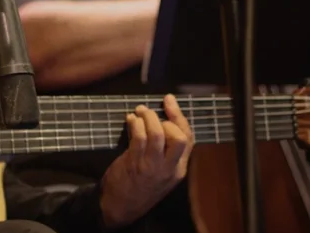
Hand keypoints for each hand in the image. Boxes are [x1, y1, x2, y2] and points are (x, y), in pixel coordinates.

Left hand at [99, 94, 193, 227]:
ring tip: (139, 112)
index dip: (179, 116)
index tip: (169, 101)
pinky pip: (139, 138)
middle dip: (165, 118)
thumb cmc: (140, 186)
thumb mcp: (161, 173)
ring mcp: (152, 167)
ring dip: (148, 117)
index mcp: (179, 169)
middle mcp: (169, 168)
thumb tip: (161, 119)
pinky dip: (135, 123)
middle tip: (151, 112)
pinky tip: (130, 120)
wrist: (121, 207)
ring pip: (158, 134)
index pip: (188, 139)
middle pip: (178, 137)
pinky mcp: (134, 164)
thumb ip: (166, 151)